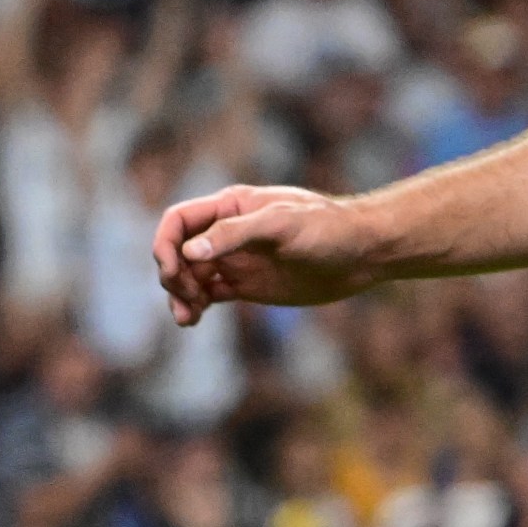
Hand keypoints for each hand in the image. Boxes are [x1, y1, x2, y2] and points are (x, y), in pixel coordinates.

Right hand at [151, 184, 380, 324]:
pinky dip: (194, 306)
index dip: (165, 244)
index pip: (179, 221)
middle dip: (173, 275)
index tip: (173, 271)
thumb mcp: (282, 224)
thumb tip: (189, 252)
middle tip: (190, 297)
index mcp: (231, 207)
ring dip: (179, 295)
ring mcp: (236, 260)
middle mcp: (228, 232)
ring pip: (189, 277)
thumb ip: (235, 234)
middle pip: (178, 252)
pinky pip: (208, 294)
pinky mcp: (247, 285)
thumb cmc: (328, 229)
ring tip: (187, 317)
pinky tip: (193, 319)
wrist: (363, 254)